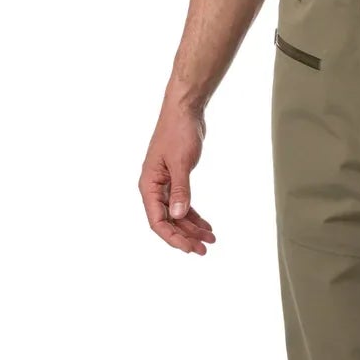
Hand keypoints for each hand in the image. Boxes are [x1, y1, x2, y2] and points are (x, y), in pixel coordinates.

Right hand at [138, 101, 215, 254]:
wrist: (185, 111)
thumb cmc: (178, 132)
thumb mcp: (181, 163)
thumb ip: (181, 190)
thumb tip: (177, 215)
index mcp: (149, 185)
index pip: (156, 221)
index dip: (172, 237)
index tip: (189, 248)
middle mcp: (154, 187)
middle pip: (167, 221)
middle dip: (186, 236)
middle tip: (205, 249)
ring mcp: (165, 184)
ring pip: (177, 214)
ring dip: (192, 228)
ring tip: (211, 239)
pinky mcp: (176, 179)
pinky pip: (183, 204)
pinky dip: (194, 215)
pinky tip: (206, 225)